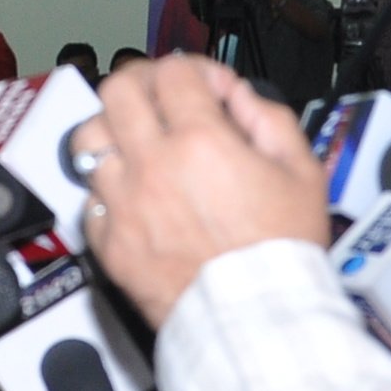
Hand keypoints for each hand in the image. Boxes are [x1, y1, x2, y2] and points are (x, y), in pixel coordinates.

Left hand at [79, 55, 329, 328]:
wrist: (256, 320)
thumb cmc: (279, 253)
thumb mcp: (302, 172)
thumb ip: (269, 119)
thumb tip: (238, 97)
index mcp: (201, 142)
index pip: (174, 72)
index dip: (195, 70)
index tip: (208, 88)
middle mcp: (152, 166)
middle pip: (117, 90)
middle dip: (141, 82)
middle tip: (160, 96)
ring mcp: (124, 204)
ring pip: (88, 139)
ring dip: (115, 132)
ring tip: (137, 143)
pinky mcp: (110, 242)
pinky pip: (91, 198)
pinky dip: (109, 190)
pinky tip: (135, 196)